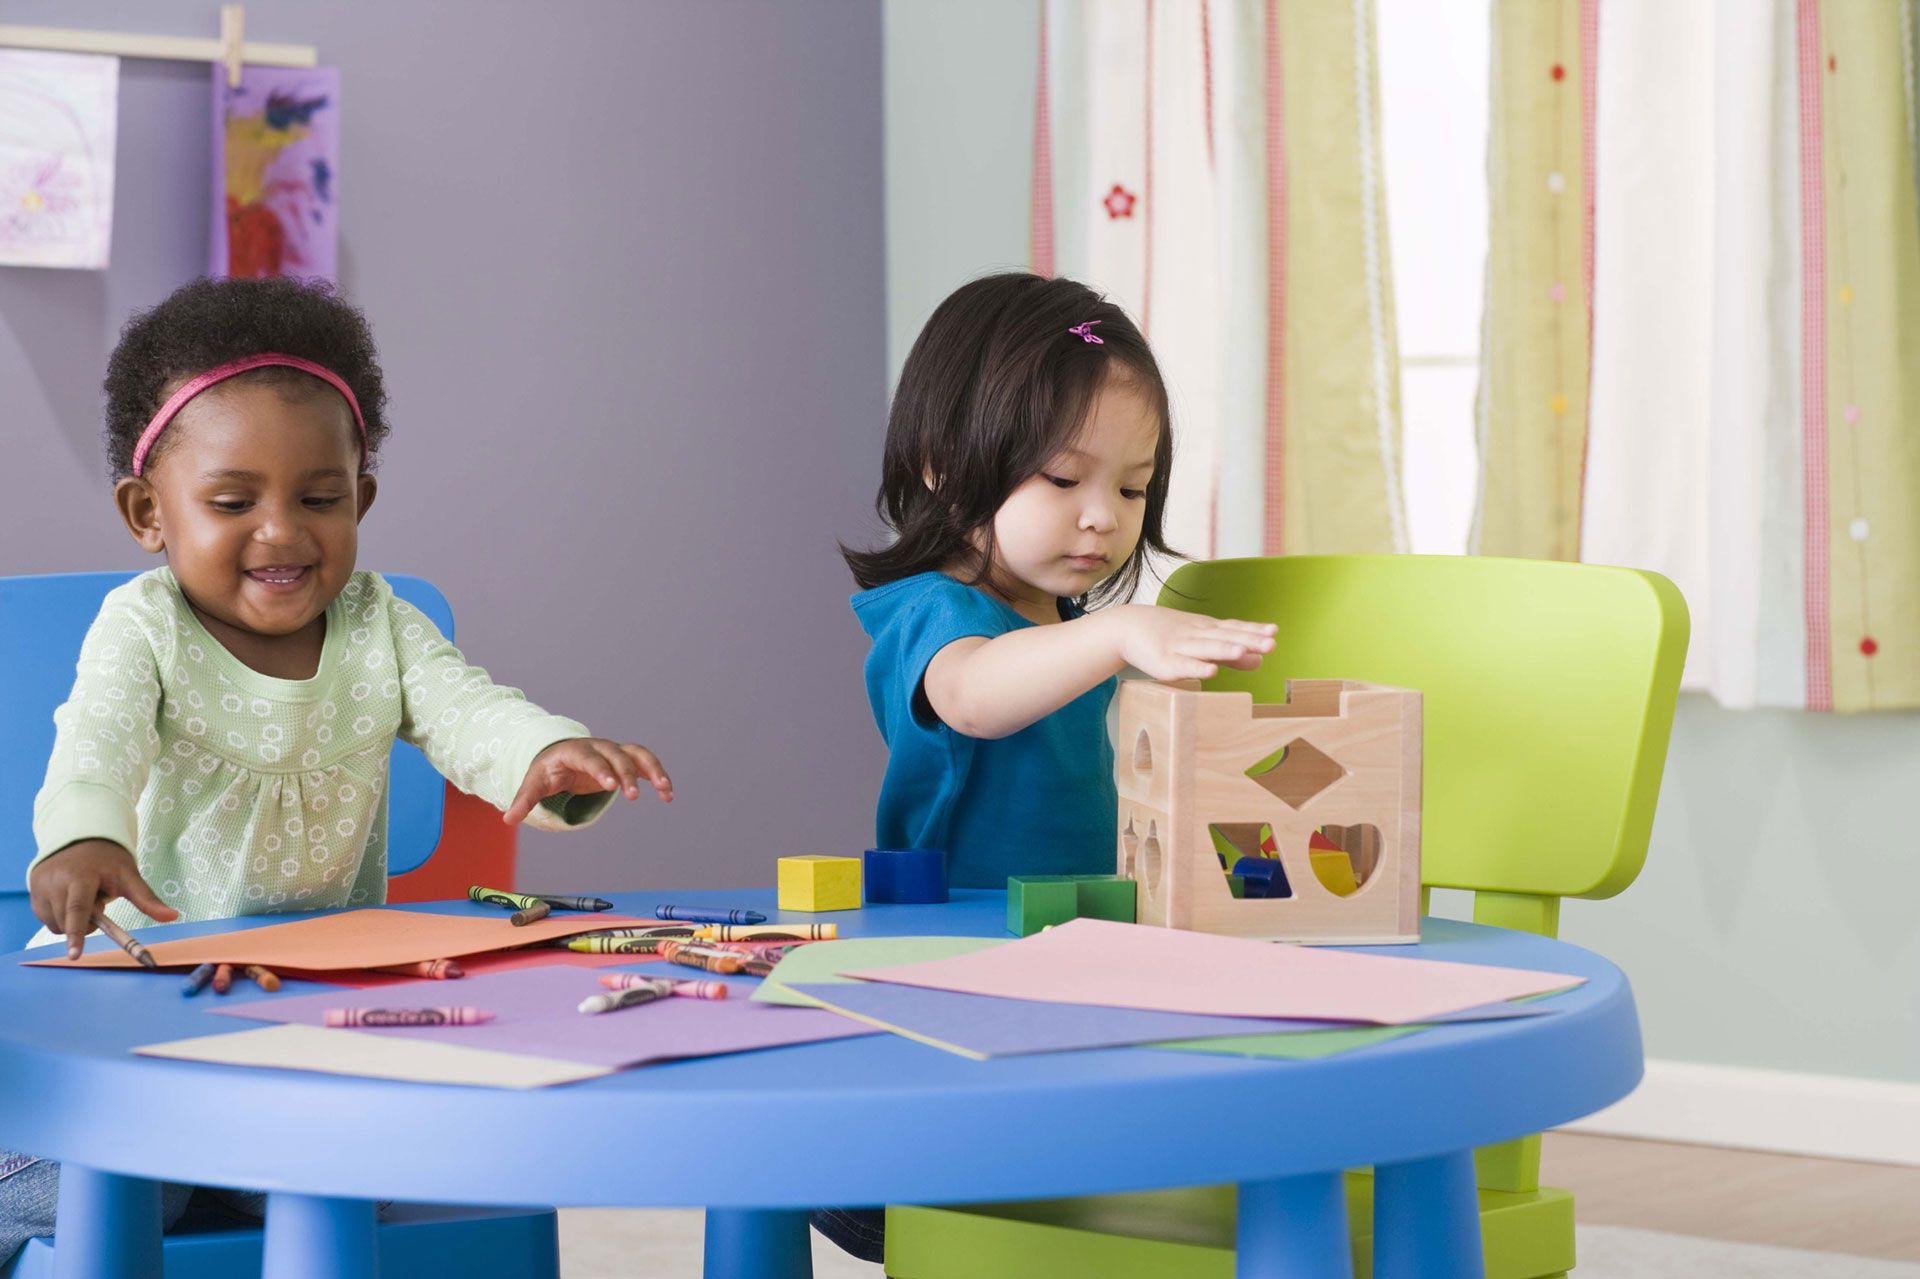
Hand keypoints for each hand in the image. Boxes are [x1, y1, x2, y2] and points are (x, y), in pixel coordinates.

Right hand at [28, 839, 178, 960]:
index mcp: (79, 876)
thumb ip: (147, 899)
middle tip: (98, 901)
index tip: (75, 956)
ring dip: (72, 920)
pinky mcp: (32, 893)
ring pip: (55, 924)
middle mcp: (54, 881)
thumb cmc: (107, 860)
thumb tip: (172, 916)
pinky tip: (69, 898)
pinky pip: (46, 918)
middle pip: (67, 921)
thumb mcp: (129, 875)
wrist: (80, 838)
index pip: (77, 910)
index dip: (76, 934)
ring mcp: (39, 887)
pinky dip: (60, 916)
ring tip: (84, 896)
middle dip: (85, 922)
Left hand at [503, 738, 673, 823]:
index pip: (590, 758)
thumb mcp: (534, 783)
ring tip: (665, 791)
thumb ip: (525, 800)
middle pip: (617, 756)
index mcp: (575, 751)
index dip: (601, 770)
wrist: (561, 754)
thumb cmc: (548, 770)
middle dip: (626, 775)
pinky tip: (667, 794)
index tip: (612, 786)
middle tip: (633, 797)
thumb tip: (508, 819)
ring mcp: (614, 752)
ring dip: (653, 770)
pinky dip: (658, 775)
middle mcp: (598, 747)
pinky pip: (645, 763)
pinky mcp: (625, 760)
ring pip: (638, 755)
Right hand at [1110, 605, 1277, 681]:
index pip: (1233, 628)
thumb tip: (1260, 660)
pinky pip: (1182, 666)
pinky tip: (1211, 672)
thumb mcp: (1202, 641)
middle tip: (1270, 643)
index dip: (1253, 631)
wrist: (1127, 627)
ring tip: (1244, 651)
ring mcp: (1179, 648)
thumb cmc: (1169, 636)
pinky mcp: (1163, 664)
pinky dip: (1196, 668)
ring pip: (1205, 648)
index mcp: (1206, 629)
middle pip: (1224, 637)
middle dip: (1248, 640)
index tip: (1273, 632)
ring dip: (1225, 649)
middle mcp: (1196, 635)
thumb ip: (1231, 654)